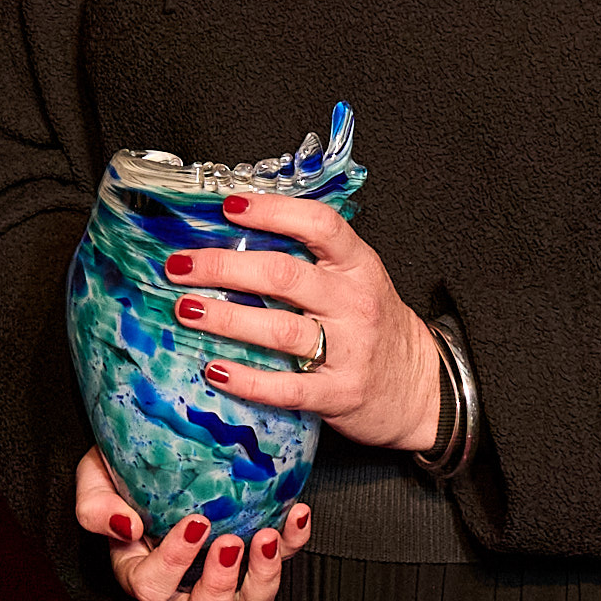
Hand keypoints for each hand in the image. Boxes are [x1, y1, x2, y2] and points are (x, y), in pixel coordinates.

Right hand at [72, 448, 307, 600]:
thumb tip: (126, 527)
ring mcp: (225, 574)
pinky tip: (295, 513)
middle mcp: (184, 585)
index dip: (173, 562)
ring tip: (266, 535)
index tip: (194, 522)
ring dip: (263, 576)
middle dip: (219, 587)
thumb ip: (95, 508)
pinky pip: (283, 561)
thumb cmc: (121, 471)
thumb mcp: (93, 481)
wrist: (153, 448)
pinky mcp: (257, 553)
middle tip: (229, 543)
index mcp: (140, 572)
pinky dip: (293, 540)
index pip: (151, 588)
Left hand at [164, 192, 442, 454]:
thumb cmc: (375, 327)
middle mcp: (354, 303)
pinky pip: (286, 388)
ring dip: (225, 317)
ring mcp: (349, 350)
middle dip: (224, 267)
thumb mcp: (356, 280)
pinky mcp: (338, 394)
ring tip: (185, 309)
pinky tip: (214, 370)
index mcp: (358, 266)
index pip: (319, 225)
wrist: (420, 387)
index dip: (273, 211)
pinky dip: (246, 379)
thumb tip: (237, 234)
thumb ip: (312, 259)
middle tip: (180, 265)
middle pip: (283, 275)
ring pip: (279, 329)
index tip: (229, 206)